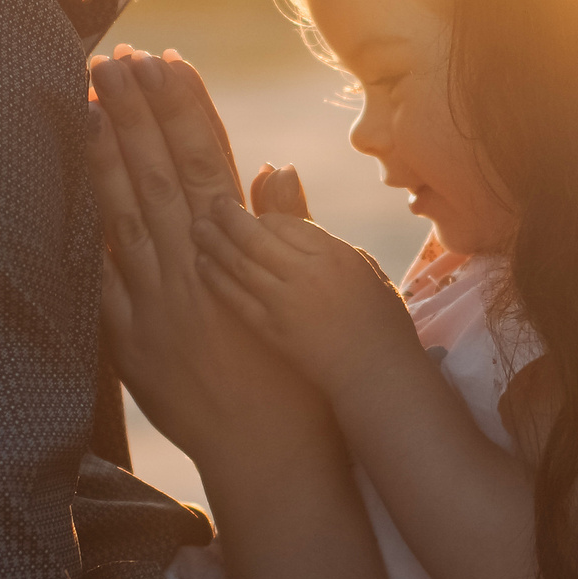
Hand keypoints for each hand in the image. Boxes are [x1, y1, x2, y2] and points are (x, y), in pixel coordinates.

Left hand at [87, 50, 328, 461]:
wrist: (273, 455)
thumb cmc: (303, 378)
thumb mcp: (312, 296)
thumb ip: (288, 230)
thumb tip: (274, 170)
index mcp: (242, 252)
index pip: (210, 160)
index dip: (185, 108)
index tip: (169, 62)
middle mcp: (197, 268)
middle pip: (160, 172)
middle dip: (136, 111)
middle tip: (116, 58)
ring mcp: (160, 302)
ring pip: (125, 211)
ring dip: (107, 151)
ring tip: (89, 100)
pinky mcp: (133, 340)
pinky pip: (101, 275)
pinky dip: (86, 226)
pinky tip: (70, 186)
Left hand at [190, 200, 428, 415]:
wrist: (379, 377)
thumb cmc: (381, 323)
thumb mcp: (365, 267)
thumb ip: (326, 237)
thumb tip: (297, 202)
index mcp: (335, 254)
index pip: (283, 221)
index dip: (261, 215)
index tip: (247, 213)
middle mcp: (309, 273)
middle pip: (256, 234)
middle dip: (228, 216)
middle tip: (211, 205)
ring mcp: (288, 303)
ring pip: (240, 262)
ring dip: (214, 242)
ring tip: (196, 228)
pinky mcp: (273, 331)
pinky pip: (236, 297)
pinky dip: (216, 277)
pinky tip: (201, 265)